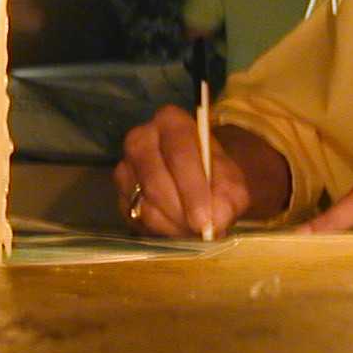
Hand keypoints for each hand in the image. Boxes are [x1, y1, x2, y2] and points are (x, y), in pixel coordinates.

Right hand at [114, 105, 251, 237]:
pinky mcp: (120, 193)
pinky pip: (135, 218)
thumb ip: (228, 199)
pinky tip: (177, 230)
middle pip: (155, 180)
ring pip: (143, 203)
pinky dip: (159, 230)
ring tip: (193, 231)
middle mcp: (141, 138)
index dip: (193, 189)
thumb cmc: (217, 175)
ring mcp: (125, 166)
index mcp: (172, 122)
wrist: (202, 180)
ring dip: (171, 224)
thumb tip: (215, 220)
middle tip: (200, 231)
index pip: (179, 153)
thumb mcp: (232, 183)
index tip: (205, 219)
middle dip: (179, 211)